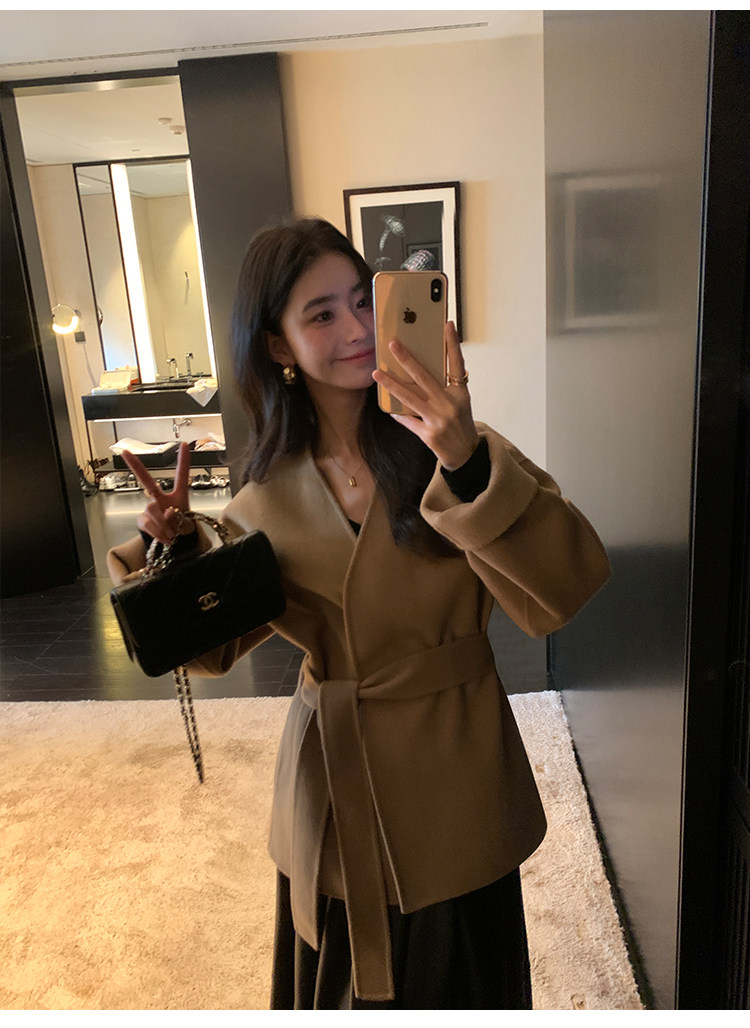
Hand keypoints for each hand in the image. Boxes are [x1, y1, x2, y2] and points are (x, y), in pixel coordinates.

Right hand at [121, 442, 192, 544]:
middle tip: (125, 453)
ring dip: (163, 523)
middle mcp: (160, 498)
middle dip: (135, 465)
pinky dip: (158, 533)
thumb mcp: (186, 523)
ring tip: (172, 533)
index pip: (181, 475)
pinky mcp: (142, 520)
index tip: (185, 444)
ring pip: (151, 508)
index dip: (183, 460)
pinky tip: (166, 539)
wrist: (176, 541)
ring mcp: (149, 508)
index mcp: (178, 495)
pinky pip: (147, 524)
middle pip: (146, 480)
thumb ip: (178, 517)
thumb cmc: (182, 526)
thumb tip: (167, 512)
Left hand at [372, 321, 479, 470]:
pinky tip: (387, 407)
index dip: (453, 344)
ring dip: (391, 384)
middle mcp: (449, 404)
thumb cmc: (461, 424)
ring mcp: (438, 420)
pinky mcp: (428, 435)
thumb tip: (424, 369)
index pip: (456, 364)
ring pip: (410, 398)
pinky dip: (398, 414)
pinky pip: (408, 421)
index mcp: (459, 394)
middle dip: (407, 360)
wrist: (466, 454)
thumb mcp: (460, 402)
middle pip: (425, 377)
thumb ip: (447, 386)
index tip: (447, 325)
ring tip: (376, 373)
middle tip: (393, 344)